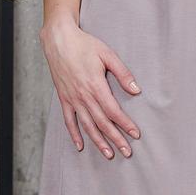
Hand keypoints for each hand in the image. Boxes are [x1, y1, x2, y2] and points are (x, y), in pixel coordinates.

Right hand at [40, 17, 141, 159]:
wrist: (59, 40)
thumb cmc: (84, 45)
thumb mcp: (107, 54)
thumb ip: (123, 73)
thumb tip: (136, 90)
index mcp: (96, 86)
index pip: (113, 111)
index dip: (125, 124)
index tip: (135, 134)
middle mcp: (83, 96)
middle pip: (102, 123)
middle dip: (116, 139)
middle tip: (127, 152)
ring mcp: (72, 99)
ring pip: (87, 126)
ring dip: (98, 142)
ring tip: (109, 154)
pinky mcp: (63, 99)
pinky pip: (68, 121)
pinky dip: (74, 135)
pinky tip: (80, 145)